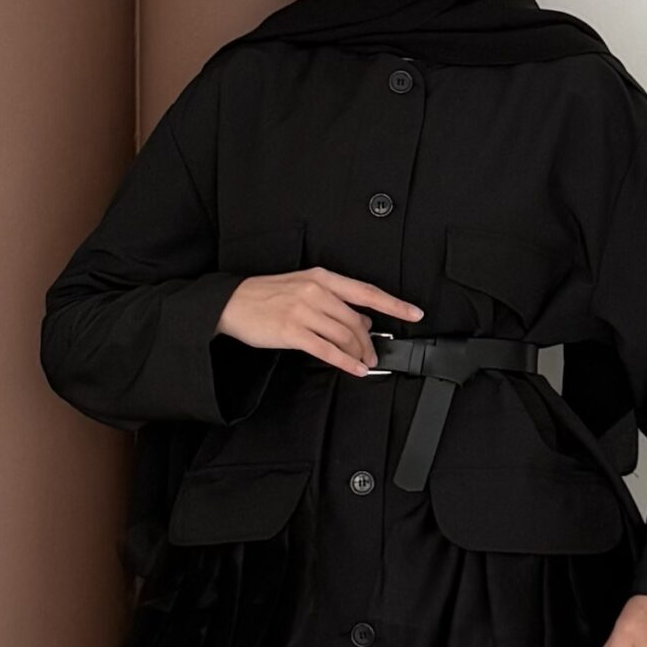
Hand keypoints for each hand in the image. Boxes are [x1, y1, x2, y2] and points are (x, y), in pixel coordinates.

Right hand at [215, 267, 422, 375]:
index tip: (414, 313)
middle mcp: (316, 291)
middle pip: (356, 320)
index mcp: (322, 277)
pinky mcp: (292, 332)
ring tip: (364, 363)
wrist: (232, 302)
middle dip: (370, 341)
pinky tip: (355, 369)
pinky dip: (345, 363)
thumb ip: (334, 301)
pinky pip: (327, 351)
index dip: (394, 304)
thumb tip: (363, 317)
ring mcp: (303, 311)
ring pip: (345, 336)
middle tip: (375, 355)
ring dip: (359, 354)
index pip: (366, 291)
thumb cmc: (267, 295)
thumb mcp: (304, 289)